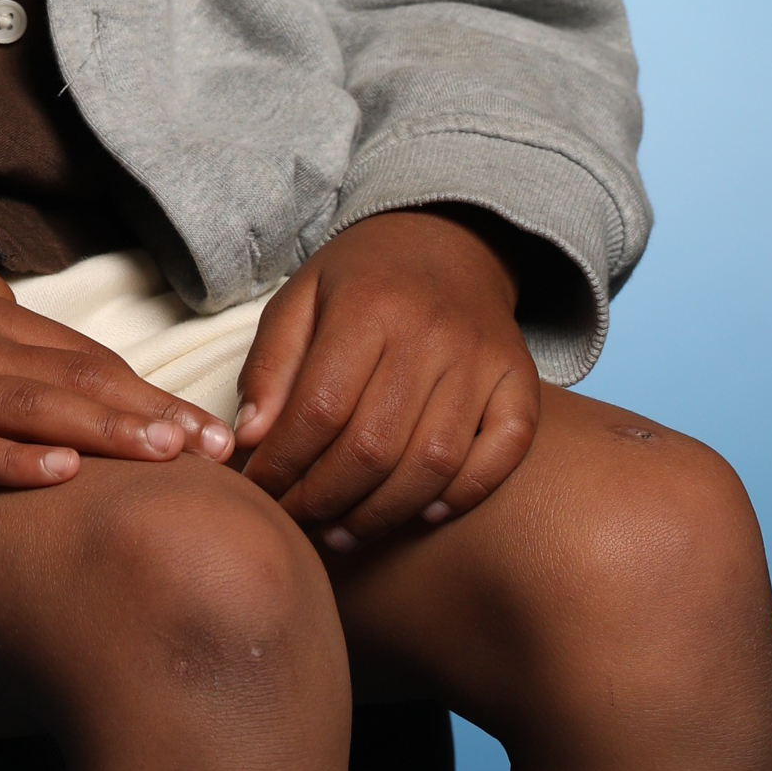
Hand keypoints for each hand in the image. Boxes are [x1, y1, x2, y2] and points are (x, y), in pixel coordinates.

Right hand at [0, 221, 234, 489]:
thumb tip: (24, 318)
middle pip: (75, 382)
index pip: (80, 353)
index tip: (203, 421)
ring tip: (167, 456)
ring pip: (32, 411)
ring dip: (105, 435)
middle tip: (220, 452)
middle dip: (151, 418)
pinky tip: (57, 472)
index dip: (145, 388)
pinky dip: (9, 459)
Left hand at [232, 209, 540, 551]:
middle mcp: (431, 332)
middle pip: (374, 446)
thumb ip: (270, 365)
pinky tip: (423, 512)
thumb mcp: (301, 298)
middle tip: (298, 519)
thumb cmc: (362, 279)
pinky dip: (466, 492)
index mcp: (368, 305)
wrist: (449, 239)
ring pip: (432, 462)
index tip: (259, 490)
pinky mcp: (521, 381)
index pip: (319, 408)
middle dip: (325, 498)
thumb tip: (250, 439)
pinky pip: (503, 452)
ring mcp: (482, 359)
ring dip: (382, 512)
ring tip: (343, 531)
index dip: (283, 463)